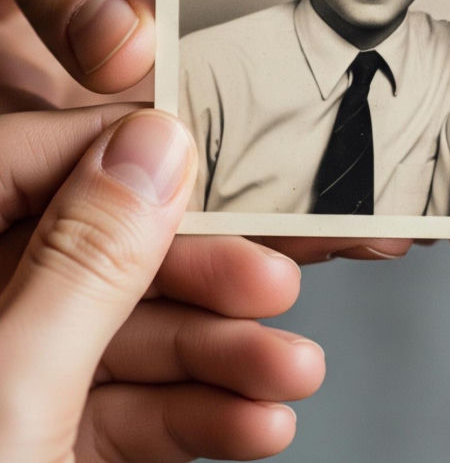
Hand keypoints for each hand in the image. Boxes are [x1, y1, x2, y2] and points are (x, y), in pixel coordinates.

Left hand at [0, 107, 323, 459]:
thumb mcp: (14, 391)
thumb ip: (85, 265)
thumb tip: (155, 147)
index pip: (33, 160)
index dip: (130, 149)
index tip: (218, 157)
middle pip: (106, 251)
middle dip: (208, 276)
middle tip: (278, 284)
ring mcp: (20, 375)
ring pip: (136, 332)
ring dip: (229, 354)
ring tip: (290, 373)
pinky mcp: (54, 437)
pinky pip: (138, 404)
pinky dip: (205, 412)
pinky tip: (258, 420)